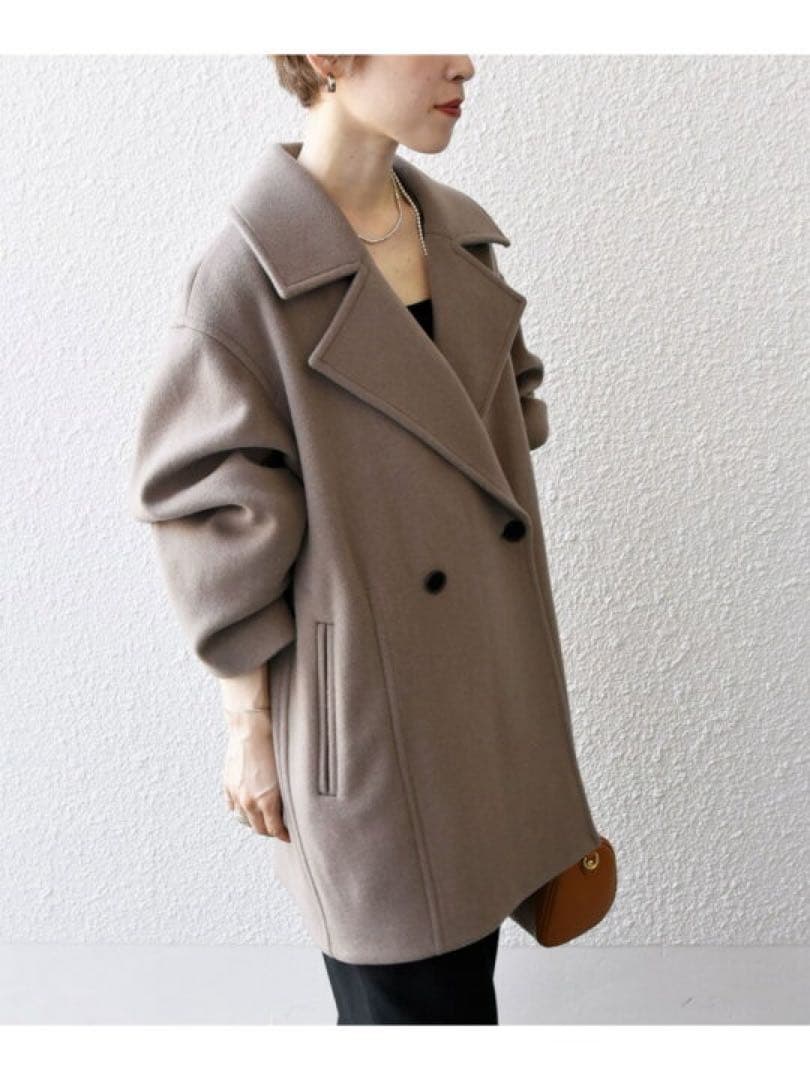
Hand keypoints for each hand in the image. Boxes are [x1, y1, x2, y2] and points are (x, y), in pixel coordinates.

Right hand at [222, 708, 290, 841]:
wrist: (251, 727)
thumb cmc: (274, 745)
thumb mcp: (287, 774)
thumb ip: (286, 795)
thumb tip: (289, 808)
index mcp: (267, 801)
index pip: (275, 830)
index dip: (283, 835)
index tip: (289, 836)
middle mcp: (249, 801)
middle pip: (259, 828)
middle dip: (269, 831)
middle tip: (278, 829)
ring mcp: (236, 794)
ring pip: (243, 820)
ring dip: (253, 821)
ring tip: (263, 819)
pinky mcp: (227, 784)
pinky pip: (231, 806)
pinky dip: (239, 810)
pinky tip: (246, 808)